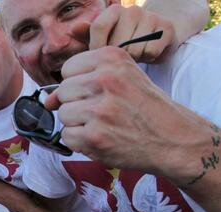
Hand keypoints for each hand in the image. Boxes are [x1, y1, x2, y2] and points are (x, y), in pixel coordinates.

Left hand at [44, 46, 206, 175]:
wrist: (173, 139)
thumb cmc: (146, 108)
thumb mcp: (124, 77)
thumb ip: (85, 80)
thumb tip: (48, 100)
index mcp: (112, 59)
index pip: (68, 69)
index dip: (78, 84)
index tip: (97, 93)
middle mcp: (105, 81)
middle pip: (63, 92)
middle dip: (77, 105)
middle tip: (104, 112)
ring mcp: (99, 110)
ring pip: (63, 115)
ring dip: (78, 124)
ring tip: (104, 125)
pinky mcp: (95, 137)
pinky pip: (67, 136)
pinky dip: (79, 142)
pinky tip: (101, 138)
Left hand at [72, 4, 175, 63]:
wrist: (157, 37)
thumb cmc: (124, 40)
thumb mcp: (103, 39)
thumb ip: (87, 36)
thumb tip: (74, 28)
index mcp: (114, 10)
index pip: (99, 26)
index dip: (97, 46)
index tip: (100, 58)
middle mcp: (133, 10)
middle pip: (117, 43)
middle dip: (117, 57)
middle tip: (122, 57)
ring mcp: (151, 17)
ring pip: (134, 50)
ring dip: (133, 59)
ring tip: (135, 55)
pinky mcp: (166, 28)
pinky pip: (150, 52)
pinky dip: (148, 58)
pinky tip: (147, 53)